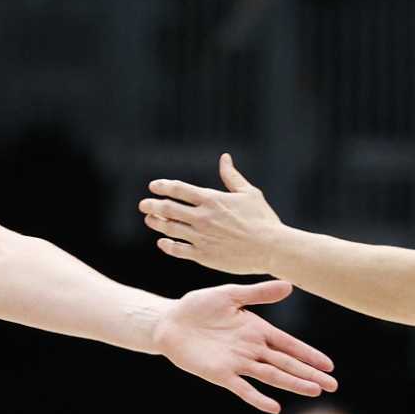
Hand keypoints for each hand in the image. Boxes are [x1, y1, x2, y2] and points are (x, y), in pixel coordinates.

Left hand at [143, 153, 286, 275]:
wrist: (271, 248)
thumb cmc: (263, 219)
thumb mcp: (249, 193)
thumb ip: (232, 176)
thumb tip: (224, 158)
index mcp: (211, 199)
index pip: (178, 189)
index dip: (163, 186)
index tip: (153, 186)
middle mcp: (202, 217)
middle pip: (168, 208)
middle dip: (152, 205)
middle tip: (144, 205)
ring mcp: (201, 237)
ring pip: (169, 228)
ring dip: (157, 223)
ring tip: (150, 220)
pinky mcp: (203, 255)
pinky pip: (178, 250)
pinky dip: (167, 245)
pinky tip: (162, 242)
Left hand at [152, 280, 336, 413]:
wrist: (170, 322)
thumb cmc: (199, 306)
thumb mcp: (230, 294)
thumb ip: (259, 293)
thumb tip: (290, 285)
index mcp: (257, 329)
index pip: (289, 344)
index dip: (309, 355)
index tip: (329, 365)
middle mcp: (252, 349)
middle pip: (287, 364)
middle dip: (309, 374)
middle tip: (333, 386)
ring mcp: (238, 363)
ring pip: (271, 376)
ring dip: (293, 384)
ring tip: (314, 392)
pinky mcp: (221, 374)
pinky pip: (243, 388)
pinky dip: (258, 398)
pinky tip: (274, 407)